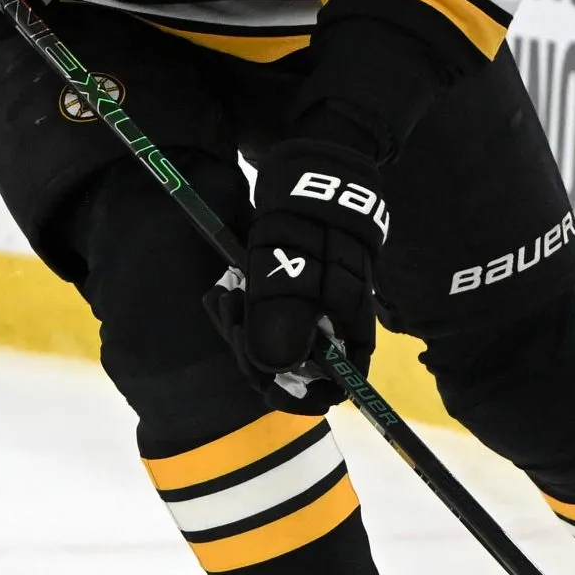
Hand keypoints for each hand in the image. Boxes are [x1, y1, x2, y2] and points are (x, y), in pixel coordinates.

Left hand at [209, 139, 387, 413]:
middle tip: (233, 316)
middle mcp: (331, 330)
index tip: (266, 383)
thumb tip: (275, 370)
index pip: (336, 389)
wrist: (306, 177)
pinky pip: (262, 325)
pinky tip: (225, 294)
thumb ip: (282, 321)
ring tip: (226, 298)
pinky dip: (242, 317)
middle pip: (293, 373)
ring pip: (271, 349)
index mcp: (348, 331)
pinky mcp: (287, 300)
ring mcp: (309, 315)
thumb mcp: (289, 269)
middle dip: (255, 356)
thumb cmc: (306, 223)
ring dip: (242, 333)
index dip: (300, 397)